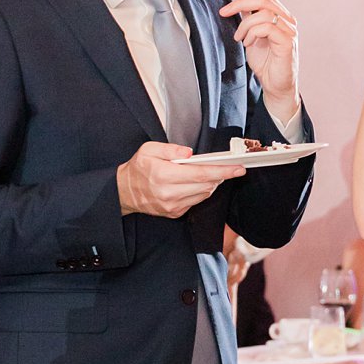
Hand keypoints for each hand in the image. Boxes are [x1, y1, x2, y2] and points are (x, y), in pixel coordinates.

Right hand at [117, 141, 241, 217]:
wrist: (124, 192)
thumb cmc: (138, 168)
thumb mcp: (148, 150)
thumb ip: (170, 150)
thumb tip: (189, 154)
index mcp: (164, 176)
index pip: (201, 174)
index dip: (222, 171)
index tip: (239, 168)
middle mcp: (169, 194)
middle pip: (206, 185)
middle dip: (221, 176)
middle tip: (230, 167)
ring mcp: (173, 206)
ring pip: (203, 194)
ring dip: (211, 183)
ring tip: (213, 172)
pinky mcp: (174, 213)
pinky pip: (196, 201)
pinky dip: (201, 191)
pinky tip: (198, 183)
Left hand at [219, 0, 298, 107]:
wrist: (275, 86)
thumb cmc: (265, 63)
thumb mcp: (251, 35)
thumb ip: (248, 16)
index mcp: (279, 15)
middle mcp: (286, 20)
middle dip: (239, 3)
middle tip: (224, 12)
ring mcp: (289, 30)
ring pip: (263, 13)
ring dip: (245, 24)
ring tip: (240, 38)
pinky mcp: (287, 42)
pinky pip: (267, 27)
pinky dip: (252, 33)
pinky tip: (248, 43)